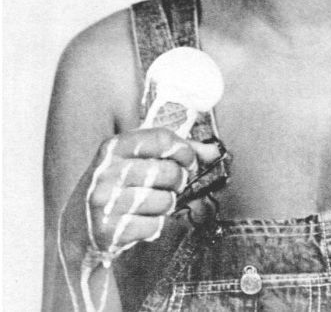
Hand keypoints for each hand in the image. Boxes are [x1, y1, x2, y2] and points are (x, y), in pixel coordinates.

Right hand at [85, 128, 216, 255]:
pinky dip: (154, 226)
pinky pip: (154, 226)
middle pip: (168, 171)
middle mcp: (106, 172)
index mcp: (113, 147)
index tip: (188, 160)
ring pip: (165, 200)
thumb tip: (213, 151)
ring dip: (166, 205)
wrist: (78, 229)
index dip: (184, 150)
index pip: (162, 139)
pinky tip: (139, 222)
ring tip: (150, 205)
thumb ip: (175, 152)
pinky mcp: (108, 230)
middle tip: (168, 186)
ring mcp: (105, 202)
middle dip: (177, 181)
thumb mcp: (137, 161)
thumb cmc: (118, 187)